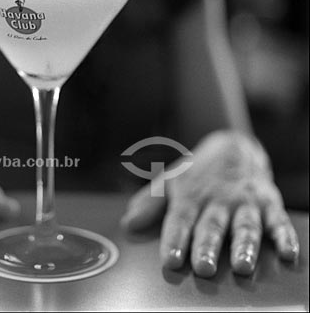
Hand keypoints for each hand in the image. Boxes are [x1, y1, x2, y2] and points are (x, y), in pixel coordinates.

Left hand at [121, 130, 299, 277]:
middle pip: (211, 225)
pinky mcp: (268, 202)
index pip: (180, 220)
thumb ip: (150, 203)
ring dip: (244, 245)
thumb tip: (128, 223)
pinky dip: (283, 236)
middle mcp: (217, 200)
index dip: (174, 240)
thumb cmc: (197, 173)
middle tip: (204, 267)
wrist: (231, 146)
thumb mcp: (170, 181)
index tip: (171, 261)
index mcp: (190, 196)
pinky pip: (278, 220)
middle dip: (207, 246)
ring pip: (244, 225)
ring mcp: (244, 202)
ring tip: (242, 266)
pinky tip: (286, 252)